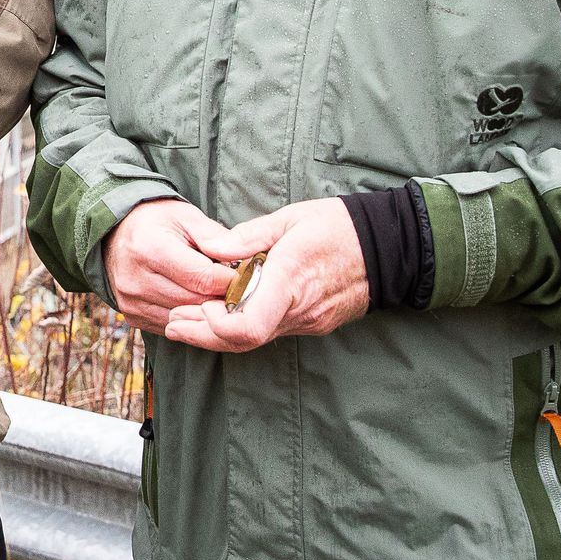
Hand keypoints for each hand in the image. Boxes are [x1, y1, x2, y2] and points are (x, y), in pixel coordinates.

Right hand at [103, 198, 238, 334]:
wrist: (115, 233)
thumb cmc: (156, 222)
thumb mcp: (186, 217)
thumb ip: (216, 238)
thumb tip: (244, 261)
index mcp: (149, 248)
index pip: (203, 278)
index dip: (230, 279)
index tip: (244, 274)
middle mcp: (135, 279)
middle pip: (196, 301)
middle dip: (222, 297)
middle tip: (238, 288)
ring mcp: (131, 301)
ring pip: (186, 319)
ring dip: (207, 311)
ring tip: (218, 294)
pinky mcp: (131, 316)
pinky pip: (172, 326)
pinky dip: (189, 318)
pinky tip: (196, 302)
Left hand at [162, 198, 368, 352]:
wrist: (389, 249)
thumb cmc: (339, 227)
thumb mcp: (292, 218)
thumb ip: (249, 236)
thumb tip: (211, 248)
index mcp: (290, 281)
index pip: (247, 327)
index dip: (215, 325)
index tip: (199, 306)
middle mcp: (298, 310)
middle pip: (243, 341)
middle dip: (202, 334)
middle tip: (172, 323)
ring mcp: (307, 321)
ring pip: (255, 340)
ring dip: (218, 334)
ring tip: (185, 321)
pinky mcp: (312, 323)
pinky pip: (271, 332)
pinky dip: (241, 329)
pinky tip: (221, 317)